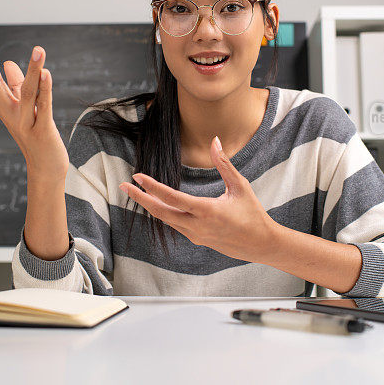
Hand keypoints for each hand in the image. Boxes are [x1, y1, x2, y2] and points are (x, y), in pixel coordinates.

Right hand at [0, 36, 68, 177]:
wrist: (45, 167)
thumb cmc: (34, 134)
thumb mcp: (23, 107)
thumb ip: (15, 85)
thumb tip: (7, 62)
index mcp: (4, 106)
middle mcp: (10, 113)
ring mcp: (25, 123)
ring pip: (27, 93)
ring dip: (32, 70)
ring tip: (38, 49)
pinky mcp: (43, 130)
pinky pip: (44, 107)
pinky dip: (45, 90)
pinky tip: (46, 73)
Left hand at [119, 136, 278, 262]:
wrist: (260, 244)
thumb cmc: (252, 213)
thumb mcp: (240, 186)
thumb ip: (224, 164)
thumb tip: (215, 141)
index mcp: (207, 210)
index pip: (172, 198)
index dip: (152, 187)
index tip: (137, 177)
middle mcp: (197, 225)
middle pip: (160, 212)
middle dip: (140, 198)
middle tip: (123, 186)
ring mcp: (195, 234)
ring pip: (165, 220)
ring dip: (150, 206)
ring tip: (136, 192)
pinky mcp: (196, 239)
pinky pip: (174, 225)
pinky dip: (163, 213)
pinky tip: (157, 204)